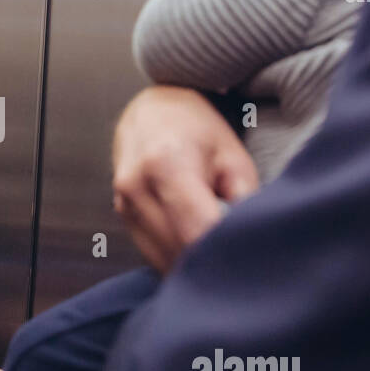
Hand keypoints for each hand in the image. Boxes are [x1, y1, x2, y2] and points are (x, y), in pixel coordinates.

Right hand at [111, 86, 258, 273]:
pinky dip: (176, 256)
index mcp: (166, 165)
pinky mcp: (121, 214)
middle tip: (238, 256)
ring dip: (192, 262)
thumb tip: (248, 242)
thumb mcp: (233, 156)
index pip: (196, 232)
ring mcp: (124, 202)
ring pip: (163, 259)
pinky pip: (152, 252)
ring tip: (215, 245)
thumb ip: (243, 201)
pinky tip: (194, 241)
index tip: (245, 255)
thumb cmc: (198, 129)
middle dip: (210, 260)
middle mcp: (137, 186)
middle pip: (178, 251)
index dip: (224, 252)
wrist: (153, 109)